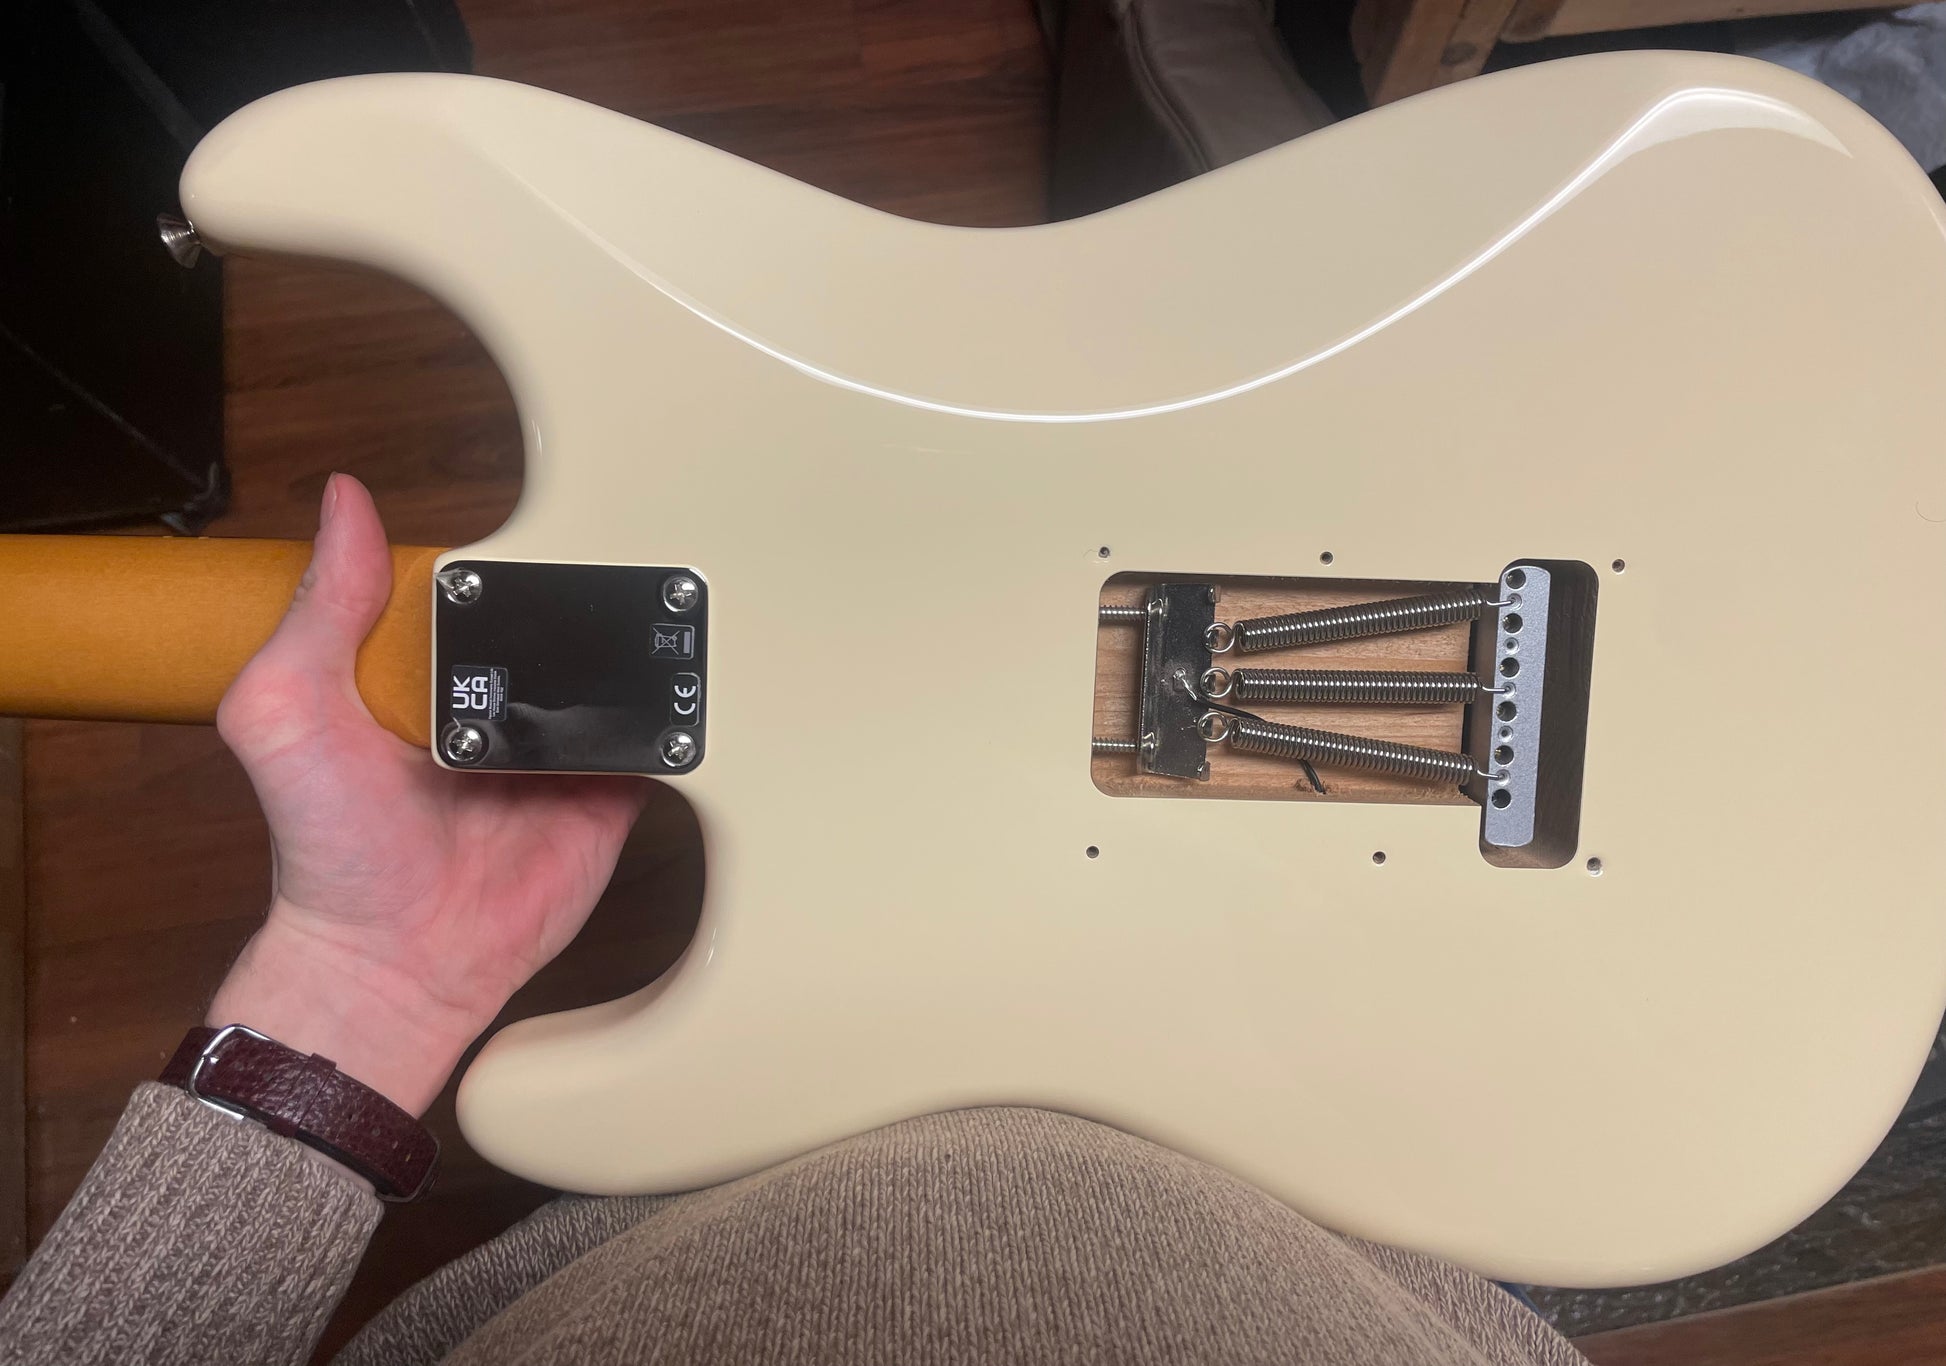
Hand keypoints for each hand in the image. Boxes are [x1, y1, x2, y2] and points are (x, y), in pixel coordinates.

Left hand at [209, 474, 649, 1113]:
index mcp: (417, 667)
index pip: (473, 583)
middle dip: (585, 600)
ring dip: (639, 649)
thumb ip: (319, 613)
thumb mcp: (286, 713)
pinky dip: (678, 713)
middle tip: (620, 567)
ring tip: (669, 608)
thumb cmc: (331, 851)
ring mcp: (556, 744)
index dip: (498, 556)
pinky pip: (658, 738)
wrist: (400, 960)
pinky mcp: (611, 789)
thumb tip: (343, 504)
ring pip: (616, 671)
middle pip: (557, 620)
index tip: (536, 521)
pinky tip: (690, 679)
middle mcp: (492, 698)